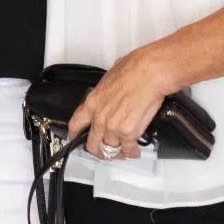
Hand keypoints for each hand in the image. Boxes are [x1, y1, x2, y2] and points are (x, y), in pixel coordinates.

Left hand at [67, 46, 175, 160]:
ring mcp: (113, 128)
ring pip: (110, 150)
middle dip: (98, 150)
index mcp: (92, 102)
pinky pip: (128, 149)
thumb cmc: (134, 70)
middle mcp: (99, 118)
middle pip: (92, 144)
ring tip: (122, 152)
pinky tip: (134, 151)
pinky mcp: (128, 134)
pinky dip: (132, 152)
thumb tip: (111, 94)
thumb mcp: (109, 78)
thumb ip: (106, 93)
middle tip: (103, 150)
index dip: (74, 134)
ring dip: (116, 153)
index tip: (75, 137)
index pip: (75, 124)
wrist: (149, 73)